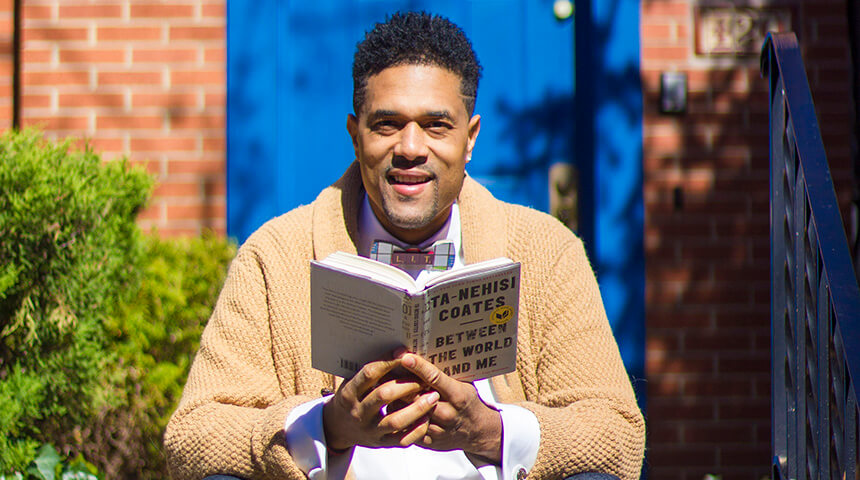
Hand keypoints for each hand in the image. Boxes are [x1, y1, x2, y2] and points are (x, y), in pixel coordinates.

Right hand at [322, 355, 440, 450]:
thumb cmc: (353, 397)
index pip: (370, 373)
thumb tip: (400, 350)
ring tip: (433, 397)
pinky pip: (402, 440)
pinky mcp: (380, 443)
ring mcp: (369, 430)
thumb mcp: (352, 382)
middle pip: (383, 396)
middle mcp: (358, 412)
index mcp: (349, 393)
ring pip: (395, 420)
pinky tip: (427, 418)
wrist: (338, 427)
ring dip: (417, 408)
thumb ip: (372, 371)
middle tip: (424, 379)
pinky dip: (416, 430)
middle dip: (407, 385)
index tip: (406, 355)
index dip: (389, 363)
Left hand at [399, 353, 502, 462]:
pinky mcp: (428, 441)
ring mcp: (437, 429)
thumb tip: (423, 352)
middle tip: (388, 371)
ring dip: (396, 400)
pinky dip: (399, 416)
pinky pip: (406, 429)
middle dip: (401, 383)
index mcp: (457, 396)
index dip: (418, 367)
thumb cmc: (467, 402)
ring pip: (407, 412)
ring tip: (388, 389)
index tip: (404, 357)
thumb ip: (445, 373)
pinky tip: (395, 407)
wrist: (477, 431)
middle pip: (416, 396)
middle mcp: (447, 413)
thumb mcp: (464, 384)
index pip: (435, 378)